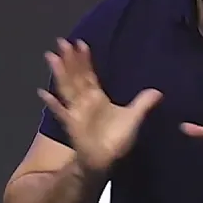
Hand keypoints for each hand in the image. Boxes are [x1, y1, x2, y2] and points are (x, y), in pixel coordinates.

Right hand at [38, 39, 161, 174]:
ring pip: (67, 88)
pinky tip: (44, 94)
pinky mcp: (72, 124)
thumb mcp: (133, 118)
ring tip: (52, 57)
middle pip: (75, 76)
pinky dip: (53, 104)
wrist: (106, 160)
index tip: (81, 44)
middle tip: (62, 42)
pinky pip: (61, 112)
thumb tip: (158, 91)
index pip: (89, 74)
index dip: (84, 60)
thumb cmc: (116, 139)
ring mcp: (76, 112)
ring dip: (60, 73)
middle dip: (69, 60)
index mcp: (96, 97)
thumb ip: (143, 104)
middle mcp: (84, 101)